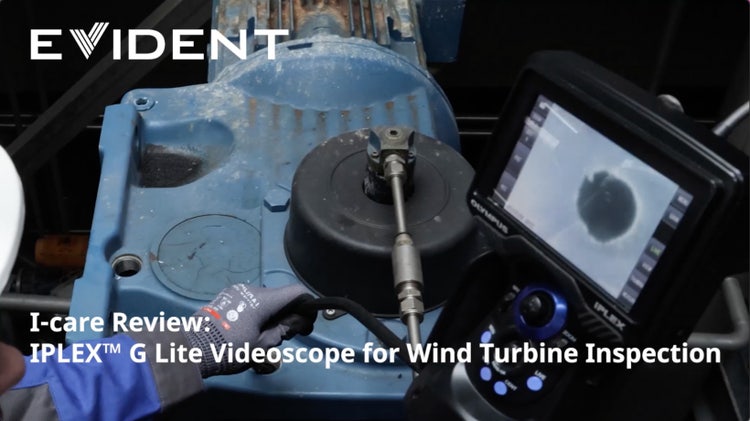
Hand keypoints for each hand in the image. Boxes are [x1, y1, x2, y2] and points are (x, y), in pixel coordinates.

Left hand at [184, 284, 315, 376]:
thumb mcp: (261, 345)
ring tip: (263, 336)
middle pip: (280, 297)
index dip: (307, 305)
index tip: (306, 321)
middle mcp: (251, 290)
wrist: (191, 349)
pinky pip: (250, 301)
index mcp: (262, 300)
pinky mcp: (226, 297)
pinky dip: (257, 312)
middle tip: (285, 335)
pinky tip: (249, 329)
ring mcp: (236, 291)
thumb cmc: (229, 350)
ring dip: (271, 314)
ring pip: (265, 300)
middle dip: (288, 314)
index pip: (296, 292)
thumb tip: (297, 323)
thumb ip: (282, 331)